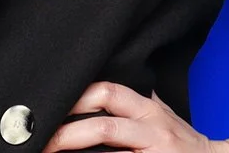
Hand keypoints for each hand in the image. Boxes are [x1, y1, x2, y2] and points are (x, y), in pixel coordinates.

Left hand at [41, 80, 228, 152]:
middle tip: (43, 141)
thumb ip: (137, 101)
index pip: (109, 92)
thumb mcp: (163, 113)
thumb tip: (101, 86)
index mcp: (149, 109)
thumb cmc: (185, 143)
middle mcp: (152, 131)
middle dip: (67, 134)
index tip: (52, 102)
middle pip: (104, 127)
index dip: (78, 97)